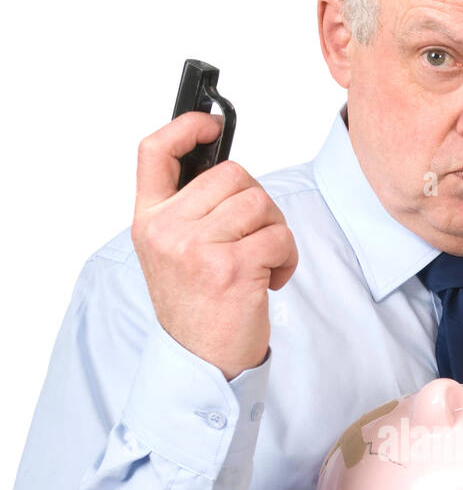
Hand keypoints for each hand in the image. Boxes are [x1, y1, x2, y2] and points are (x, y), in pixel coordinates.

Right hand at [131, 111, 298, 380]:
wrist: (201, 364)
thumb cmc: (197, 309)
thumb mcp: (173, 255)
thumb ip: (190, 212)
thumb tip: (230, 175)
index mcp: (148, 222)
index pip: (154, 153)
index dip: (185, 128)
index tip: (210, 125)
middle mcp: (166, 231)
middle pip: (232, 175)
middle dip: (257, 203)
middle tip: (256, 239)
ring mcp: (196, 248)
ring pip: (259, 202)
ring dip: (274, 231)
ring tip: (263, 264)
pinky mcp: (231, 268)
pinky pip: (278, 236)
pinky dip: (287, 258)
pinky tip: (271, 281)